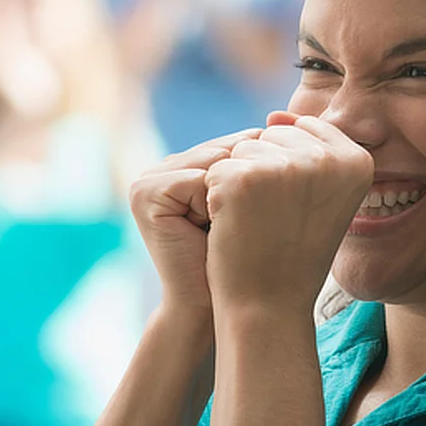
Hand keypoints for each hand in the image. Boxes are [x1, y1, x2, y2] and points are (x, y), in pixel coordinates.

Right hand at [129, 129, 262, 314]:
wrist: (213, 307)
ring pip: (216, 162)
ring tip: (229, 228)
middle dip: (246, 185)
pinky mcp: (144, 192)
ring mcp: (148, 178)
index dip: (260, 174)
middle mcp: (163, 166)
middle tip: (249, 223)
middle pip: (226, 148)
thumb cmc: (244, 259)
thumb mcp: (253, 203)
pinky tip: (212, 230)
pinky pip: (198, 178)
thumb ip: (256, 163)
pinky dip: (213, 205)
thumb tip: (281, 118)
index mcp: (187, 164)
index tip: (266, 210)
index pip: (238, 143)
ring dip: (232, 196)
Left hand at [204, 111, 373, 313]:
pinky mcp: (243, 178)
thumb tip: (273, 115)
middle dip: (263, 176)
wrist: (269, 306)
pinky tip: (236, 228)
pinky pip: (218, 170)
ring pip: (243, 150)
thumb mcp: (321, 197)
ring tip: (259, 225)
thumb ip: (311, 152)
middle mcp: (328, 159)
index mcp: (357, 161)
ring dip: (240, 186)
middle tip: (276, 221)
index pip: (305, 133)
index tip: (297, 211)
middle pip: (272, 137)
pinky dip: (217, 199)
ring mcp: (286, 167)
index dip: (288, 173)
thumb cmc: (293, 252)